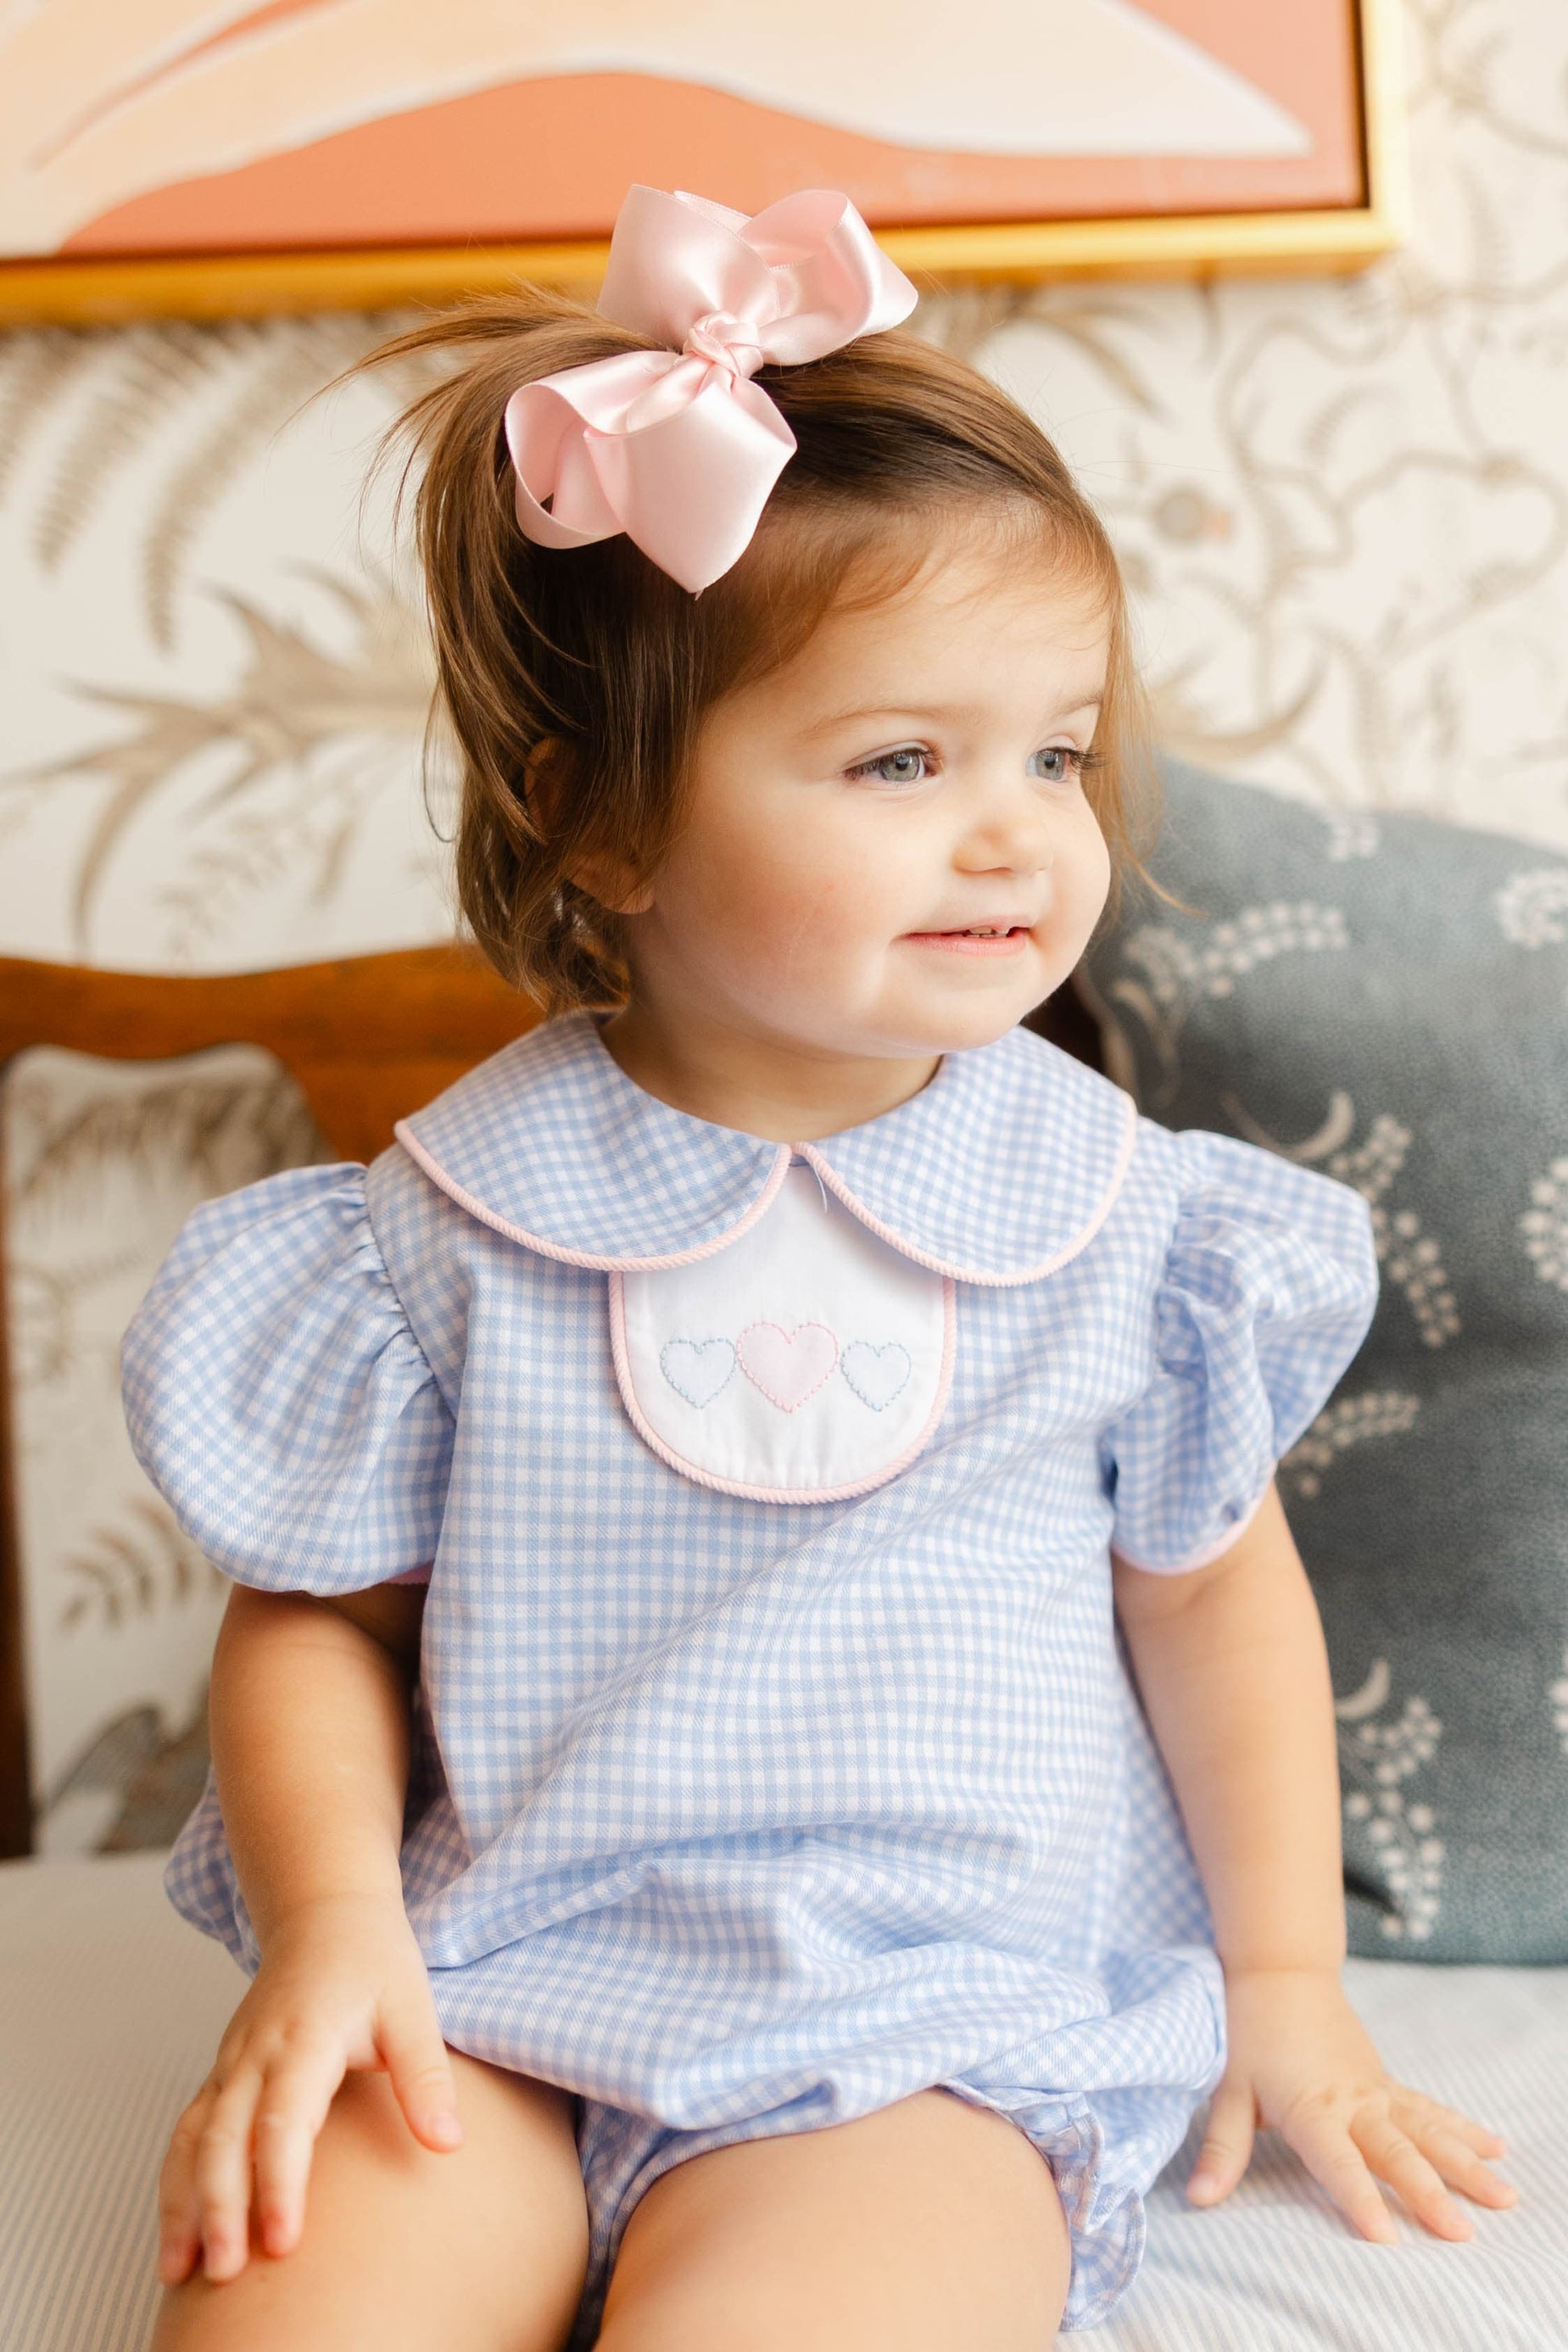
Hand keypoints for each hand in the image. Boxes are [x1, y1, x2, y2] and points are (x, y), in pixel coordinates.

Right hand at [157, 1891, 461, 2286]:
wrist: (325, 1911)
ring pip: (191, 2139)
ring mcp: (231, 2064)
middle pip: (223, 2139)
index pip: (282, 2121)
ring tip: (178, 2272)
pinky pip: (187, 2132)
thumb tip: (448, 2143)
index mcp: (303, 2038)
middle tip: (227, 2273)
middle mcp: (255, 2055)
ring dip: (183, 2205)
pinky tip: (178, 2235)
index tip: (284, 2241)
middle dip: (220, 2209)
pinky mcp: (222, 2074)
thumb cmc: (374, 1960)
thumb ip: (425, 2076)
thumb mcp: (413, 2007)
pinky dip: (175, 2184)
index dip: (280, 2183)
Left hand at [1187, 1966, 1517, 2243]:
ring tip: (1502, 2196)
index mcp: (1311, 2108)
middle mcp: (1351, 2103)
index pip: (1337, 2162)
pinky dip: (1462, 2129)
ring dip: (1465, 2165)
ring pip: (1427, 2132)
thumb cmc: (1249, 2032)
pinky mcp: (1385, 2082)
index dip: (1358, 2197)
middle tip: (1460, 2232)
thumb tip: (1198, 2197)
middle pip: (1396, 2153)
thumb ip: (1222, 2147)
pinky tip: (1495, 2148)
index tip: (1385, 2236)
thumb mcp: (1227, 2088)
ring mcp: (1375, 2091)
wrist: (1281, 1972)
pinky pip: (1429, 2109)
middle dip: (1429, 2194)